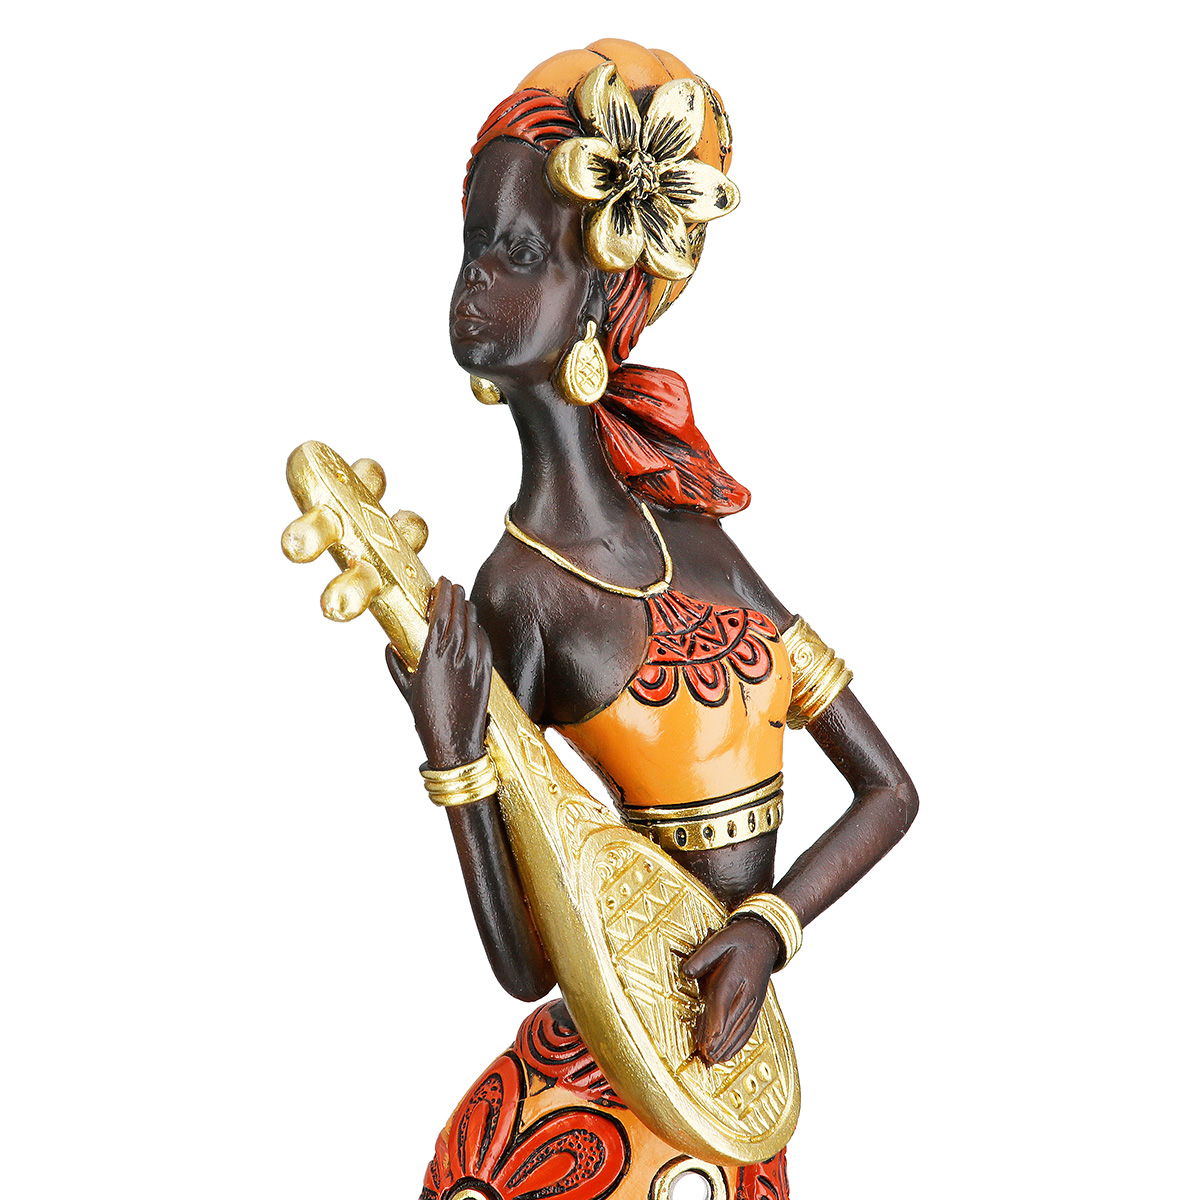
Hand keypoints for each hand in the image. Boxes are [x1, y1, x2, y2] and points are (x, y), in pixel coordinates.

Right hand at [386, 578, 492, 769]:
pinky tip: (476, 626)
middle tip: (453, 584)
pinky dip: (480, 630)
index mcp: (432, 656)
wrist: (455, 742)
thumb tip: (388, 649)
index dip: (443, 595)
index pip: (441, 615)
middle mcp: (455, 655)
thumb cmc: (427, 719)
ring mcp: (473, 663)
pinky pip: (485, 643)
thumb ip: (397, 667)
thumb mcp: (408, 691)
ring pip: (474, 626)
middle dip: (457, 596)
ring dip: (469, 611)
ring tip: (463, 601)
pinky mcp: (486, 672)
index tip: (442, 582)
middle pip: (459, 615)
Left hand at [682, 915, 781, 1064]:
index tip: (709, 1040)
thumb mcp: (719, 940)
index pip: (724, 1002)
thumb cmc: (739, 939)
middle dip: (719, 1041)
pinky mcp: (755, 1005)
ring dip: (727, 1046)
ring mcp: (753, 1001)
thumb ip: (702, 957)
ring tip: (714, 1060)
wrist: (765, 938)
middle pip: (732, 1021)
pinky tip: (730, 1053)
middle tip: (706, 1057)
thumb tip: (686, 972)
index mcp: (735, 976)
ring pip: (740, 1028)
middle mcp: (747, 992)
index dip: (716, 1023)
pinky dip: (739, 1042)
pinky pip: (748, 1028)